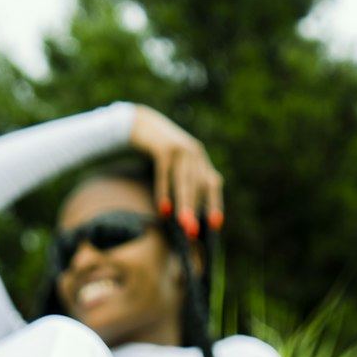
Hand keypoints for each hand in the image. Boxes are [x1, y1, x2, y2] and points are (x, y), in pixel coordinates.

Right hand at [129, 105, 223, 236]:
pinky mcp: (163, 148)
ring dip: (185, 205)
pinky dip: (164, 192)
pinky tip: (164, 209)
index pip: (213, 183)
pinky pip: (165, 174)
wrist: (140, 123)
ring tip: (184, 225)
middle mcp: (194, 153)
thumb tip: (186, 215)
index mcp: (200, 158)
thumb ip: (183, 182)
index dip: (215, 204)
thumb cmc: (157, 151)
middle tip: (193, 233)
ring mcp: (180, 149)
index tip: (216, 225)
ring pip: (184, 181)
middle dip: (197, 211)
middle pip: (199, 186)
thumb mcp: (175, 164)